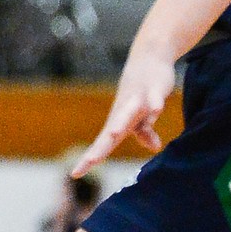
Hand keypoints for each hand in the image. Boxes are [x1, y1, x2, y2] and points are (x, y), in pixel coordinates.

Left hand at [71, 45, 174, 175]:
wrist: (148, 57)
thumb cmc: (141, 92)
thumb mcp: (143, 116)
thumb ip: (145, 132)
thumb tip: (155, 147)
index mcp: (119, 124)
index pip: (102, 145)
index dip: (89, 159)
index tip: (75, 174)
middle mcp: (123, 113)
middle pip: (110, 133)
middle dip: (100, 148)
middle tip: (89, 162)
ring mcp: (137, 100)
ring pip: (128, 113)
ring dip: (121, 122)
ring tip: (113, 134)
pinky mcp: (153, 89)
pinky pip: (153, 98)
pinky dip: (154, 104)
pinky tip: (156, 111)